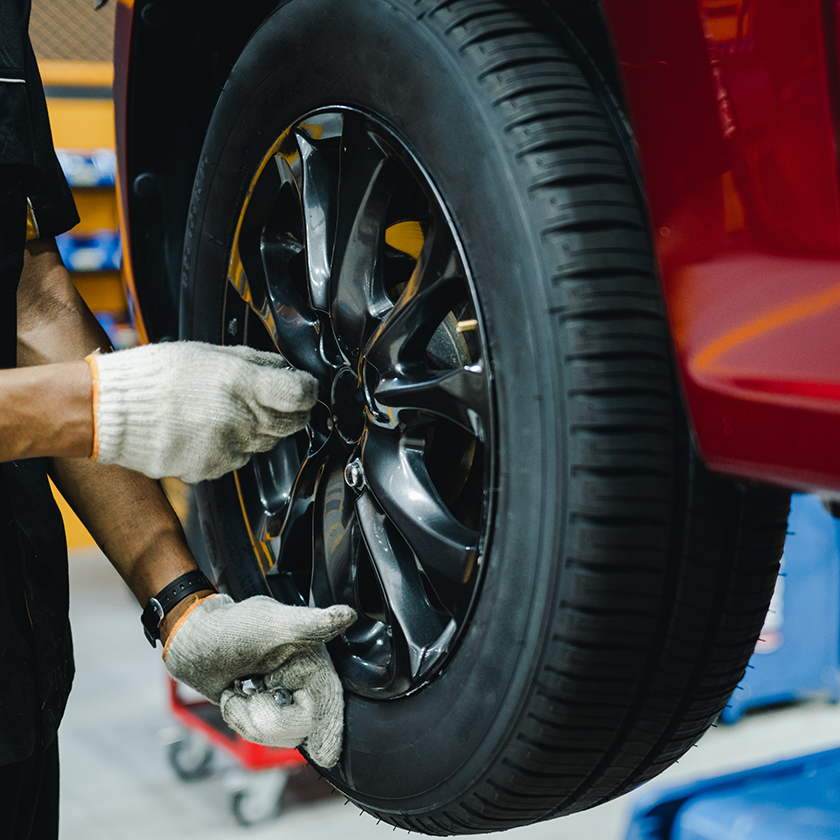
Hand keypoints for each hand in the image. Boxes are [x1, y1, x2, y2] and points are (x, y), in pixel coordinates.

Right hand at [86, 342, 316, 482]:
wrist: (112, 411)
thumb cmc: (156, 376)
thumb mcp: (210, 354)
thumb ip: (255, 363)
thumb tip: (285, 370)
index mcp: (243, 383)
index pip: (301, 395)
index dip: (308, 392)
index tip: (306, 390)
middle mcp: (241, 418)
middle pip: (290, 423)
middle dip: (290, 412)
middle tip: (277, 401)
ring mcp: (228, 447)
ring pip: (266, 443)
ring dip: (260, 430)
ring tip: (230, 412)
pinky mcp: (213, 468)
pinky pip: (239, 459)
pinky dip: (234, 447)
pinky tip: (211, 431)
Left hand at [162, 594, 355, 767]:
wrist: (193, 639)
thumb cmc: (230, 626)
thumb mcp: (270, 625)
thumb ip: (311, 625)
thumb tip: (347, 615)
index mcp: (312, 661)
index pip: (329, 701)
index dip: (330, 728)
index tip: (326, 755)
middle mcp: (302, 681)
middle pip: (301, 727)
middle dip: (267, 718)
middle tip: (247, 694)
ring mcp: (282, 698)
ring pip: (278, 735)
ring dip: (248, 718)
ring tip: (237, 692)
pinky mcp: (264, 710)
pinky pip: (260, 734)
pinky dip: (242, 720)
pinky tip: (235, 698)